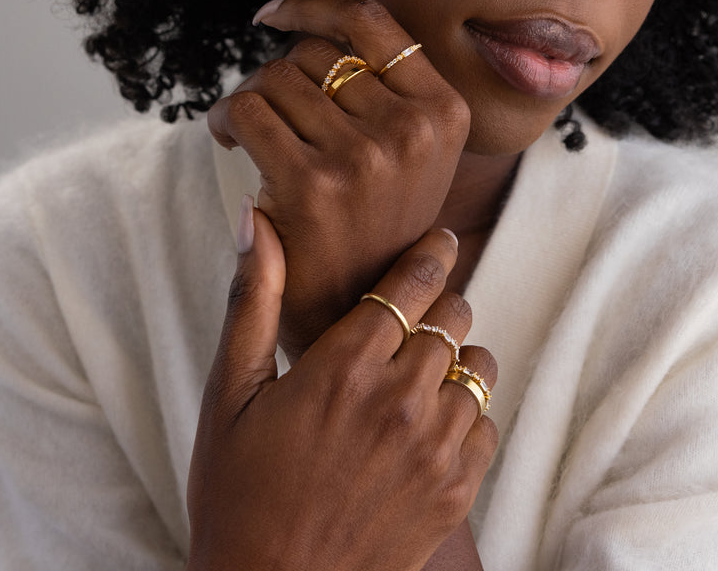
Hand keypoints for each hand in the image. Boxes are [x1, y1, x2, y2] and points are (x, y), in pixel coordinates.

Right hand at [186, 208, 497, 570]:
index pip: (413, 283)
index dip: (431, 252)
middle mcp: (398, 400)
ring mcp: (433, 448)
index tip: (439, 238)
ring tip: (419, 375)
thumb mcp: (229, 396)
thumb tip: (257, 221)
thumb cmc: (238, 495)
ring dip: (454, 359)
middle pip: (454, 314)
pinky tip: (429, 425)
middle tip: (416, 315)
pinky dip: (468, 414)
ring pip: (478, 365)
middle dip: (439, 303)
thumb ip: (254, 302)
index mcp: (343, 367)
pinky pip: (487, 424)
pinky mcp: (455, 492)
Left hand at [207, 0, 469, 356]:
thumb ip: (386, 71)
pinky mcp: (311, 185)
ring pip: (278, 76)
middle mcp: (412, 130)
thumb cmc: (380, 218)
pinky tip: (232, 138)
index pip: (371, 22)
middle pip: (316, 50)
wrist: (361, 308)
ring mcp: (364, 158)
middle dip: (279, 68)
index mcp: (443, 112)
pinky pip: (249, 109)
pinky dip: (228, 117)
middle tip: (269, 102)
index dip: (315, 5)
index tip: (274, 14)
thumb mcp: (410, 144)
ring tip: (249, 127)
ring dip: (251, 95)